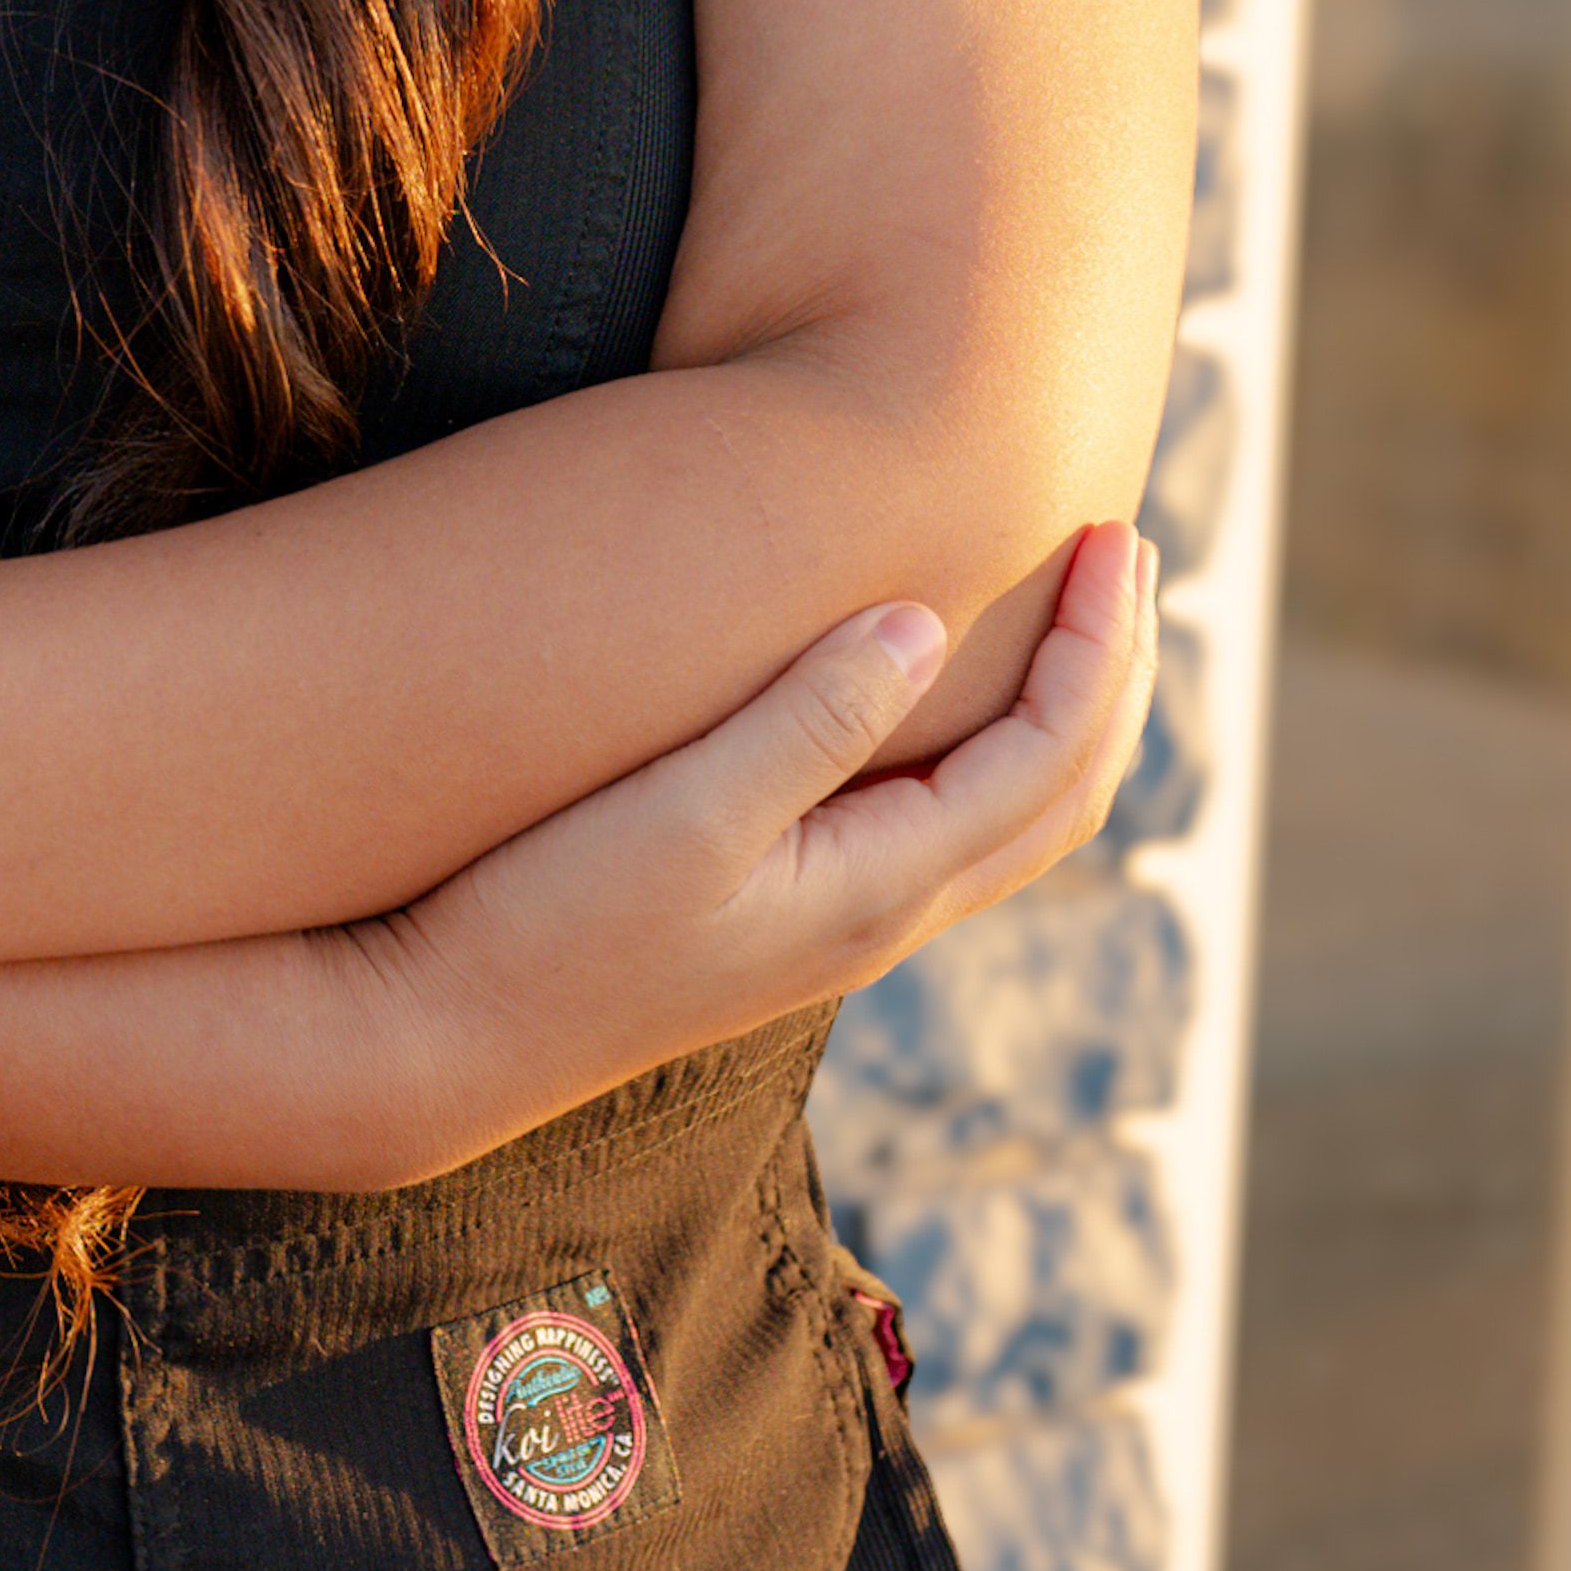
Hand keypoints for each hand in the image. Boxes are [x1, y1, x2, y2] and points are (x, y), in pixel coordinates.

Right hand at [384, 520, 1157, 1137]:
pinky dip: (998, 749)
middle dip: (1114, 668)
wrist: (446, 1039)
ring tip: (1074, 613)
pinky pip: (949, 827)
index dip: (1096, 642)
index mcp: (881, 885)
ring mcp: (841, 923)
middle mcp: (884, 914)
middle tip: (1124, 546)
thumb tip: (924, 622)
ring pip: (1014, 817)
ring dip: (1067, 711)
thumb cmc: (549, 922)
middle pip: (1064, 792)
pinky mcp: (791, 915)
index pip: (1051, 755)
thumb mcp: (681, 814)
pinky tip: (948, 701)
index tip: (1104, 530)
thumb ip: (805, 721)